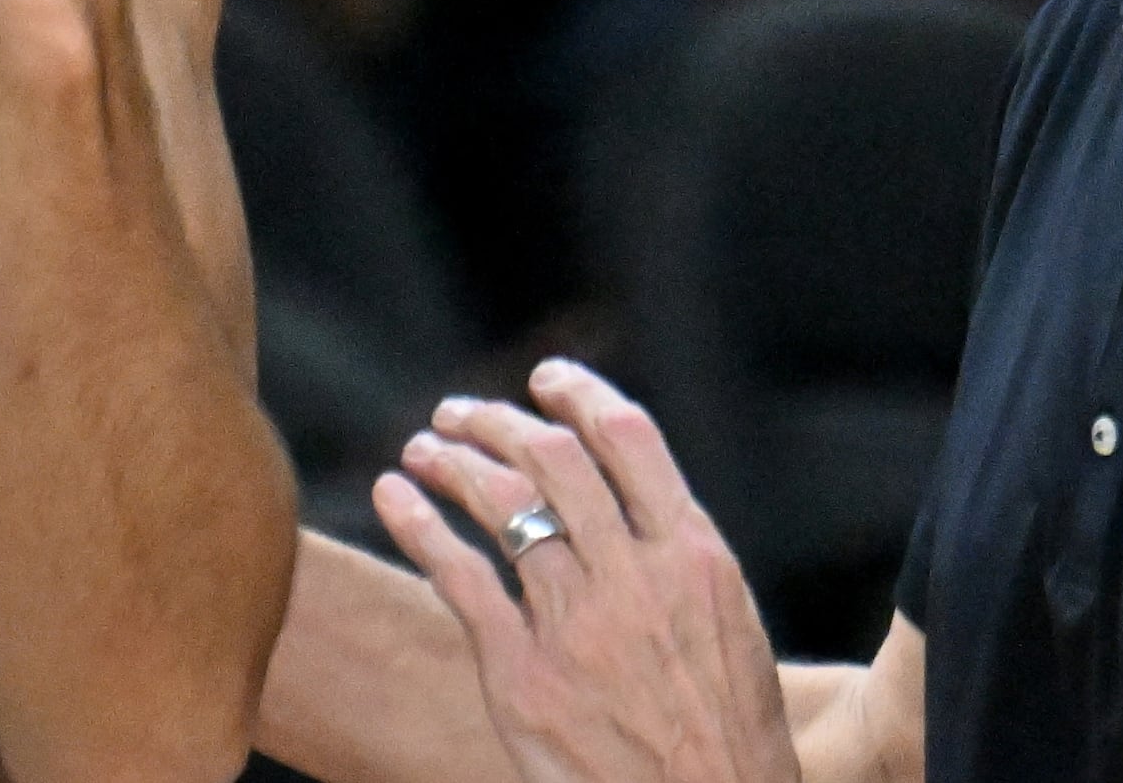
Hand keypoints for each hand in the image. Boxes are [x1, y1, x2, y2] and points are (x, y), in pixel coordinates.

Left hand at [373, 360, 799, 782]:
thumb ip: (679, 561)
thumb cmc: (729, 741)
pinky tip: (393, 497)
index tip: (545, 380)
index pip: (630, 438)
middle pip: (553, 459)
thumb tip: (635, 503)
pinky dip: (418, 523)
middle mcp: (634, 578)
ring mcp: (576, 625)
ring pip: (501, 504)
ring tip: (423, 449)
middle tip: (461, 414)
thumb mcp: (729, 630)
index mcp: (695, 557)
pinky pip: (458, 575)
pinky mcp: (523, 676)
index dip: (579, 394)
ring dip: (452, 461)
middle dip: (497, 422)